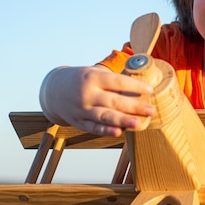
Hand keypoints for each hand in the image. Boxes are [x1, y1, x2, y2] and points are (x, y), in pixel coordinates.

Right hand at [40, 65, 154, 136]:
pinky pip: (94, 127)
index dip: (135, 85)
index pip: (117, 81)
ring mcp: (82, 109)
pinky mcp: (78, 122)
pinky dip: (106, 130)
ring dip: (122, 120)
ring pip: (104, 116)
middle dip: (134, 106)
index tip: (150, 89)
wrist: (53, 90)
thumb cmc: (82, 80)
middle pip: (113, 100)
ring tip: (138, 123)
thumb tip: (141, 83)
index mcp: (93, 77)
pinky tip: (119, 132)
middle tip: (151, 110)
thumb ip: (113, 79)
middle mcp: (87, 94)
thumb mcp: (94, 72)